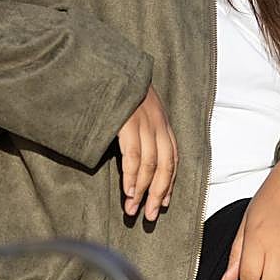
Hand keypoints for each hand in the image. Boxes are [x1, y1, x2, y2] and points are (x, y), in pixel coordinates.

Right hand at [116, 85, 177, 221]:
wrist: (107, 62)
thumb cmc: (116, 88)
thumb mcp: (135, 106)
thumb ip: (139, 128)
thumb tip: (134, 156)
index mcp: (161, 121)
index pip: (172, 159)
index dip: (168, 184)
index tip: (162, 204)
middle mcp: (157, 122)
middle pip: (165, 166)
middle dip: (158, 194)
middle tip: (149, 217)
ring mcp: (143, 121)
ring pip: (150, 164)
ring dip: (142, 191)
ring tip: (133, 210)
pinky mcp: (127, 121)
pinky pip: (134, 155)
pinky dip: (132, 176)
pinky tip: (128, 191)